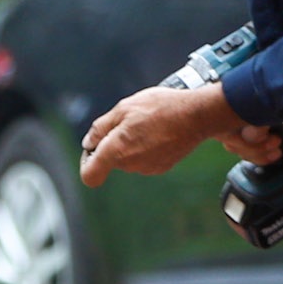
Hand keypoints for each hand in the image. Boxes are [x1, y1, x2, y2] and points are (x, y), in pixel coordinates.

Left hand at [79, 82, 281, 184]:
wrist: (197, 116)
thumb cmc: (160, 108)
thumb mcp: (124, 107)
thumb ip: (101, 128)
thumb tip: (89, 143)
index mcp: (116, 151)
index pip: (90, 175)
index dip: (86, 162)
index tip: (93, 148)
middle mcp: (130, 165)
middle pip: (110, 160)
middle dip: (112, 143)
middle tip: (128, 120)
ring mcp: (147, 168)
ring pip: (128, 158)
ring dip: (130, 143)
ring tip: (146, 123)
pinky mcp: (161, 167)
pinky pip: (144, 159)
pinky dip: (146, 147)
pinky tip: (157, 131)